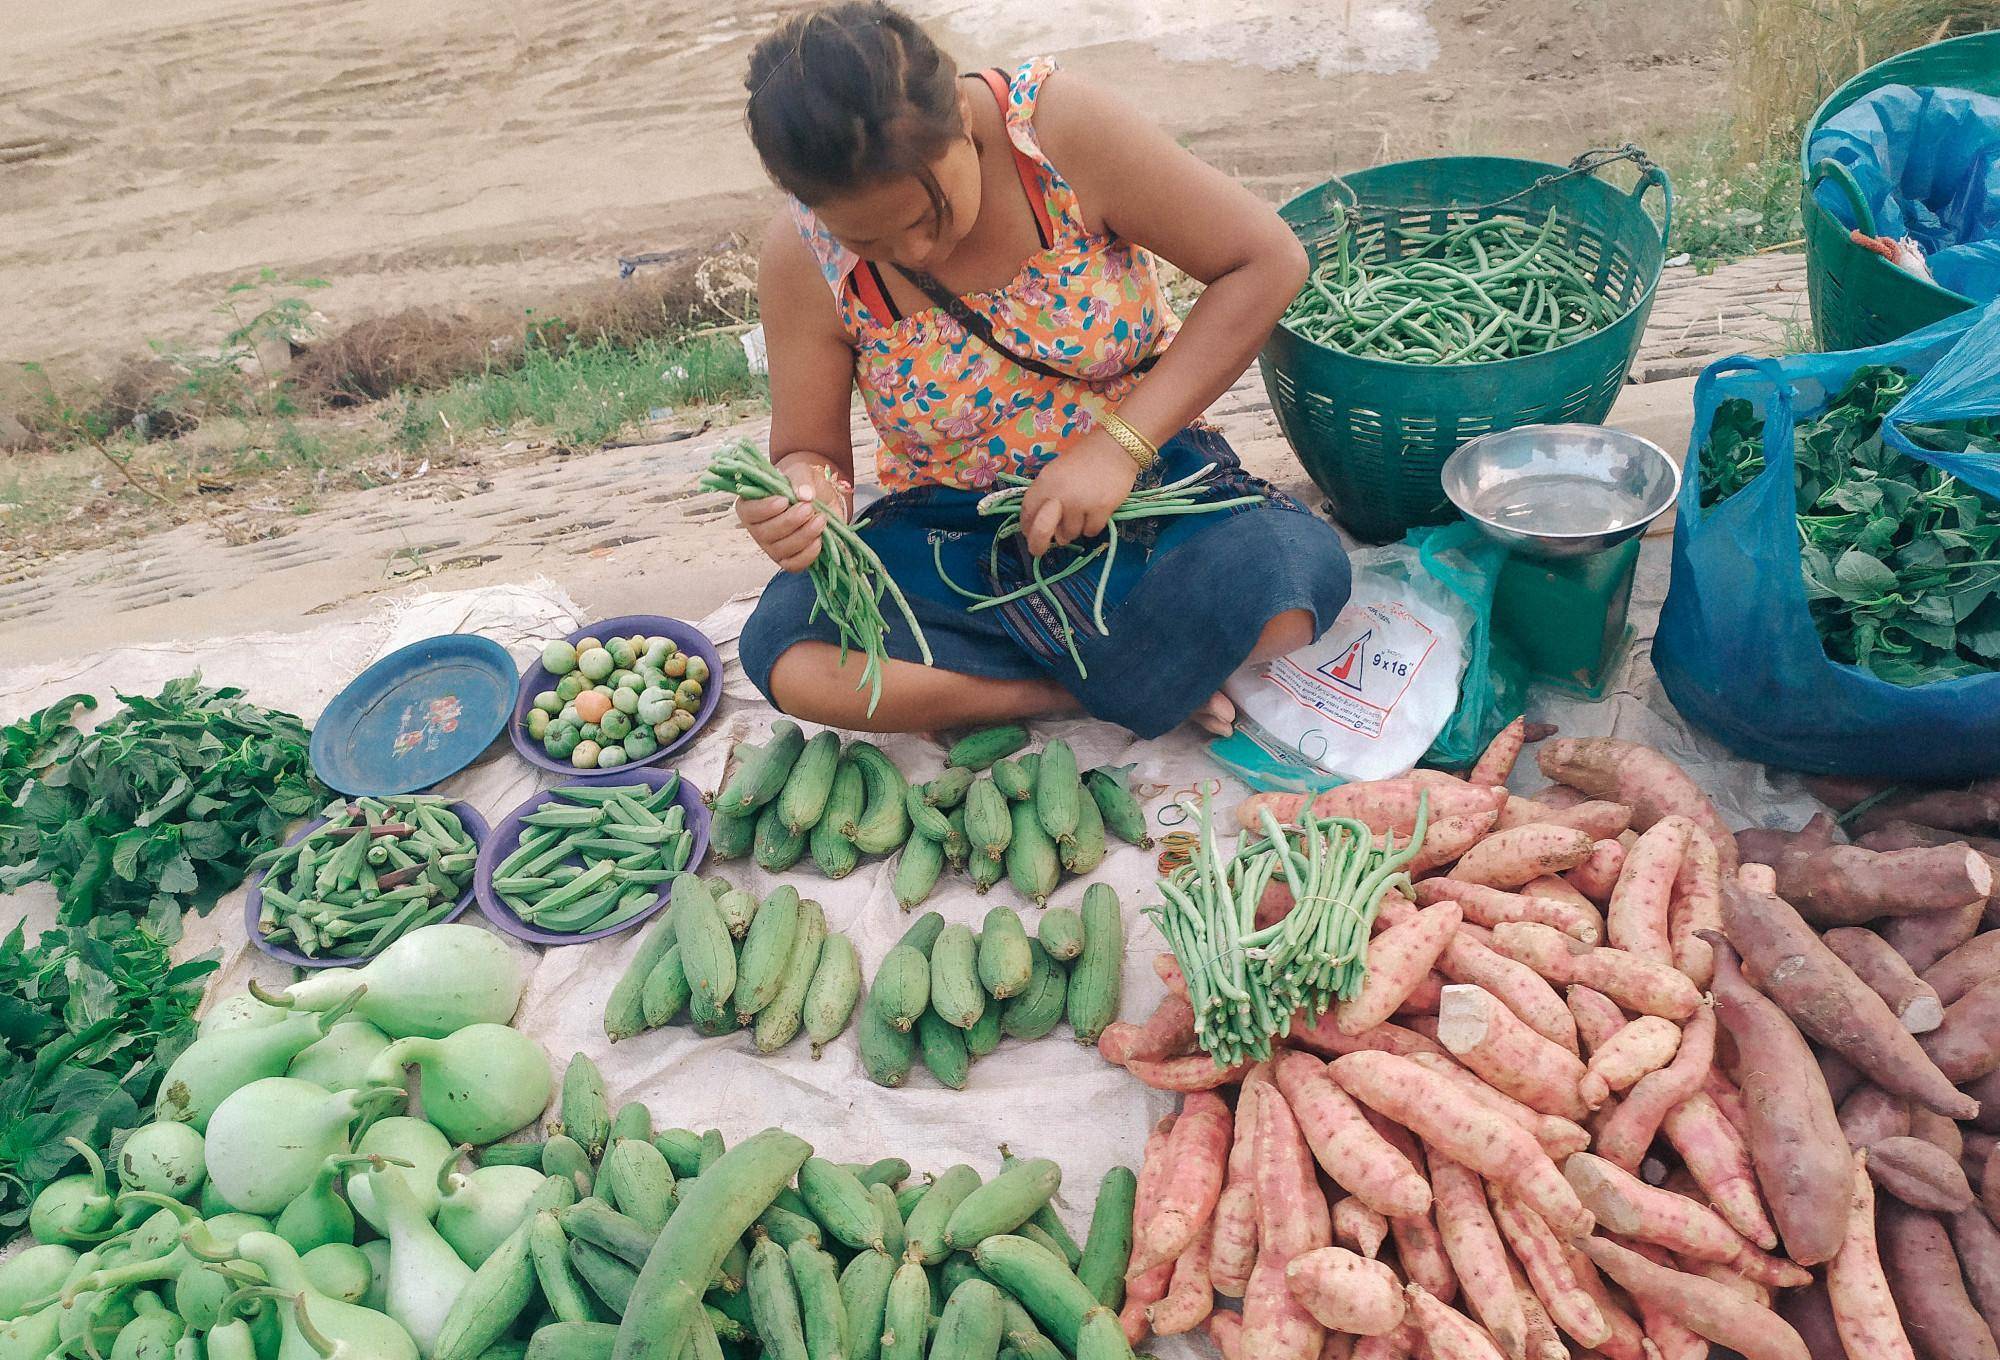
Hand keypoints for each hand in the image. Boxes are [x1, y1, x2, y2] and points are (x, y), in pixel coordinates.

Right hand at [737, 458, 849, 572]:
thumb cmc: (803, 484)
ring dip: (803, 536)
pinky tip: (819, 539)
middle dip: (790, 522)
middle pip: (765, 533)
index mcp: (751, 505)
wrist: (822, 499)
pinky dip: (808, 554)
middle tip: (808, 508)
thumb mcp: (802, 472)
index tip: (784, 500)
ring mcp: (771, 547)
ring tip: (820, 519)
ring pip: (781, 549)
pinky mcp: (787, 560)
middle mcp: (757, 529)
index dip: (765, 509)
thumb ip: (801, 479)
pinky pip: (794, 564)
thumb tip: (804, 494)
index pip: (748, 512)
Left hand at [1019, 431, 1139, 555]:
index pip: (1028, 511)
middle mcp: (1060, 494)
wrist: (1116, 446)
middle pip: (1042, 531)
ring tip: (1081, 512)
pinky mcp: (1101, 509)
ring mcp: (1081, 503)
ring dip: (1073, 529)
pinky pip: (1091, 532)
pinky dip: (1092, 526)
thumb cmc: (1084, 457)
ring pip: (1070, 534)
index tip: (1028, 533)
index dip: (1026, 526)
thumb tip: (1045, 525)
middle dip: (1038, 545)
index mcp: (1045, 482)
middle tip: (1039, 551)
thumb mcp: (1056, 471)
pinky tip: (1096, 512)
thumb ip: (1047, 494)